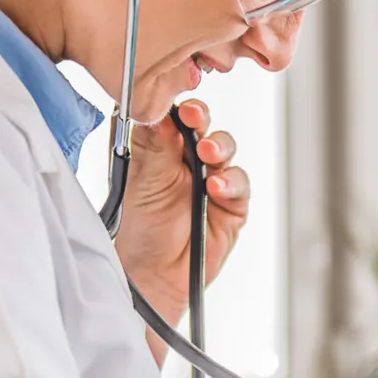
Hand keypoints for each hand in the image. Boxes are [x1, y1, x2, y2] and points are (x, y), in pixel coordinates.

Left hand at [112, 99, 249, 314]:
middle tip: (194, 117)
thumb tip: (161, 109)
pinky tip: (216, 186)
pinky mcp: (231, 204)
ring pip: (225, 149)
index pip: (172, 116)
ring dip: (218, 146)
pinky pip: (239, 184)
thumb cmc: (138, 231)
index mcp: (159, 150)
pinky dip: (231, 181)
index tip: (173, 100)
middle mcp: (186, 161)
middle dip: (200, 118)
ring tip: (206, 153)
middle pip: (202, 126)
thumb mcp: (141, 181)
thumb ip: (155, 145)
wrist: (152, 276)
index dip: (176, 105)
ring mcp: (211, 181)